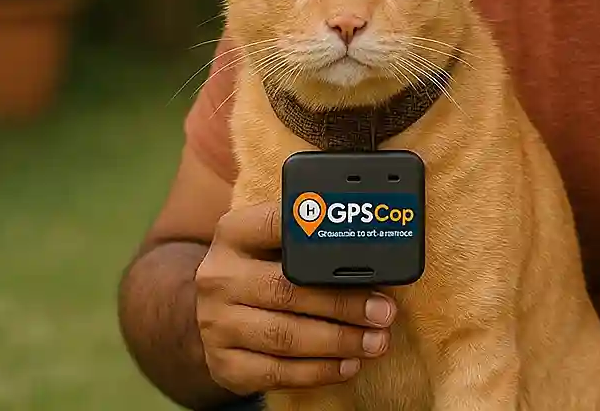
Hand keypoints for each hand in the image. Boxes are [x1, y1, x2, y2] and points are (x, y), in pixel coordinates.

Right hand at [195, 200, 398, 392]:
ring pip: (284, 336)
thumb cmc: (264, 270)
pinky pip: (275, 372)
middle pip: (288, 291)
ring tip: (375, 342)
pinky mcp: (223, 363)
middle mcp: (219, 277)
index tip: (370, 254)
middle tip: (384, 313)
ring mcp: (215, 323)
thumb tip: (376, 250)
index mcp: (235, 233)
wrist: (215, 314)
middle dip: (345, 304)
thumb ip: (312, 238)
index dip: (327, 238)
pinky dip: (317, 371)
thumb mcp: (275, 242)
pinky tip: (347, 365)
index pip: (281, 227)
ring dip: (338, 342)